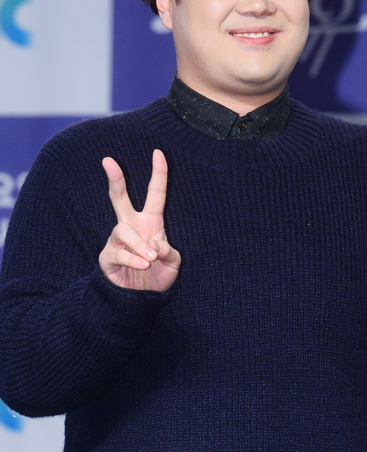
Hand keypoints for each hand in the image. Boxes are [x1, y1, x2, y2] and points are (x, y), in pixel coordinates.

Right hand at [99, 149, 180, 290]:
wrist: (141, 299)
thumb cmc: (157, 274)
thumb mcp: (173, 263)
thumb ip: (169, 252)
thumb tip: (156, 245)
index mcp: (150, 222)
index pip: (155, 194)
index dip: (158, 174)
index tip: (159, 153)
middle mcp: (131, 226)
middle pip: (120, 198)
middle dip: (115, 179)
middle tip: (108, 161)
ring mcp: (117, 241)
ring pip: (123, 231)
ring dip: (139, 245)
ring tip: (150, 259)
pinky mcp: (108, 256)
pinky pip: (119, 253)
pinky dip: (133, 260)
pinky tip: (143, 265)